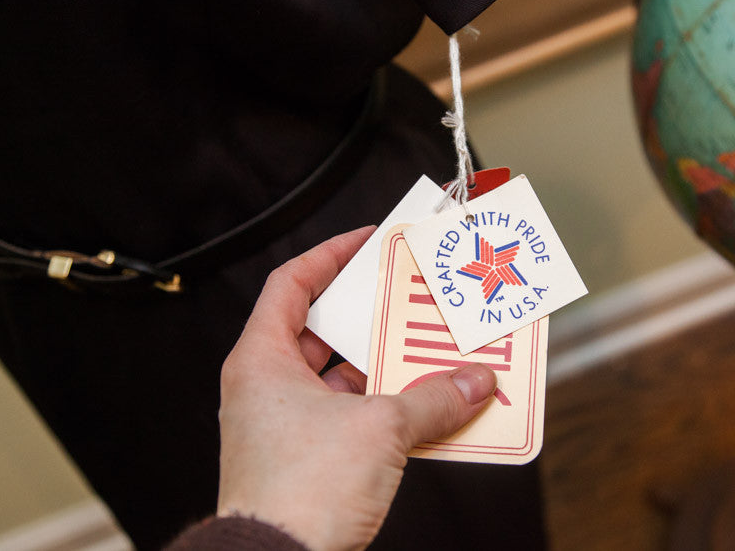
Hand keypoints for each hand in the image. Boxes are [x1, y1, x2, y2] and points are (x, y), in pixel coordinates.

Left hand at [216, 227, 496, 550]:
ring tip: (432, 355)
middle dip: (374, 316)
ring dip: (387, 369)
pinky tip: (426, 409)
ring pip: (343, 379)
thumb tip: (472, 383)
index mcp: (262, 360)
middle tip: (412, 300)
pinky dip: (387, 410)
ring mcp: (286, 425)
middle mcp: (268, 388)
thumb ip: (432, 399)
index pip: (291, 283)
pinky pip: (353, 418)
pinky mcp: (307, 460)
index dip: (330, 256)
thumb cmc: (297, 493)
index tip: (367, 242)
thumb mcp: (379, 429)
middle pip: (324, 331)